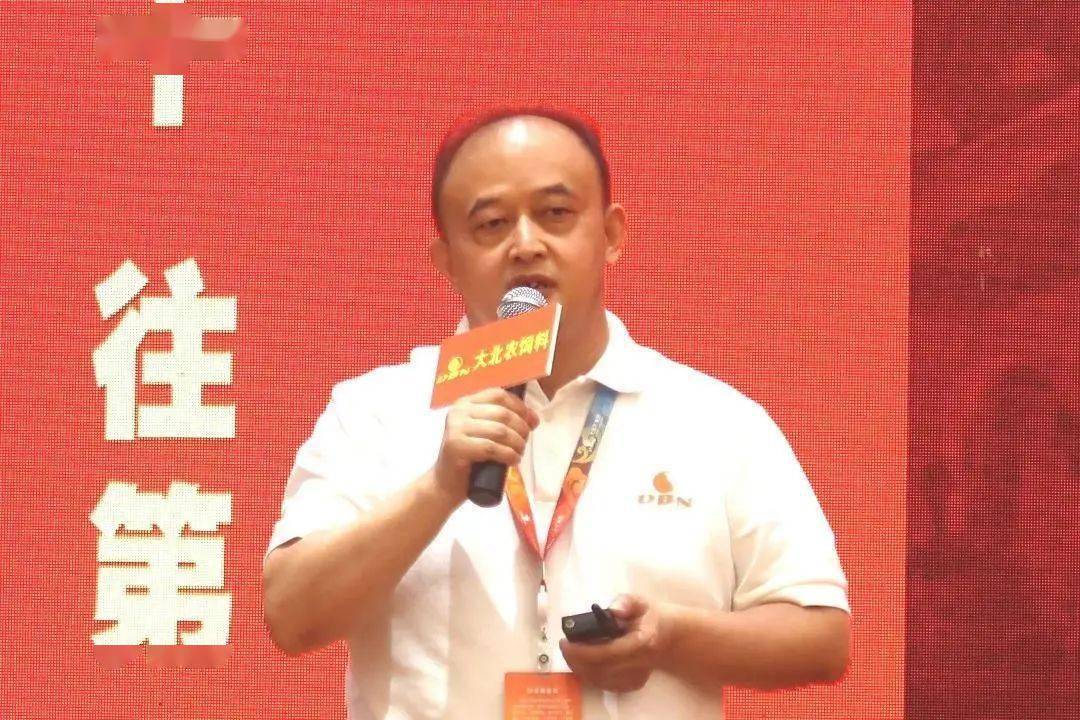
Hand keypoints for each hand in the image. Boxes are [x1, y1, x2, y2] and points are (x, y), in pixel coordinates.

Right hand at [432, 387, 539, 503]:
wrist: (446, 483)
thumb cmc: (470, 458)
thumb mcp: (485, 432)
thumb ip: (503, 421)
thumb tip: (533, 418)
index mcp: (465, 403)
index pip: (498, 394)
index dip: (520, 407)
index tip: (532, 422)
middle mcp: (458, 411)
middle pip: (502, 413)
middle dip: (521, 427)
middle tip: (524, 442)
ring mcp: (455, 428)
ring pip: (499, 430)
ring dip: (517, 443)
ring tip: (519, 453)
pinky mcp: (456, 446)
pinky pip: (491, 447)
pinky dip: (508, 454)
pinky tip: (513, 460)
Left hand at [559, 594, 669, 692]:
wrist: (670, 638)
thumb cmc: (651, 617)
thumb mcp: (641, 601)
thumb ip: (625, 602)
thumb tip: (613, 610)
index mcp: (642, 641)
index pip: (608, 652)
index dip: (583, 651)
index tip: (566, 642)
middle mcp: (639, 663)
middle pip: (600, 669)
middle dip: (576, 660)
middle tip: (564, 646)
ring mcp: (636, 677)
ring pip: (600, 680)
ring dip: (579, 668)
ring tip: (570, 652)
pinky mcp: (632, 684)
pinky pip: (604, 684)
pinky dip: (589, 674)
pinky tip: (582, 662)